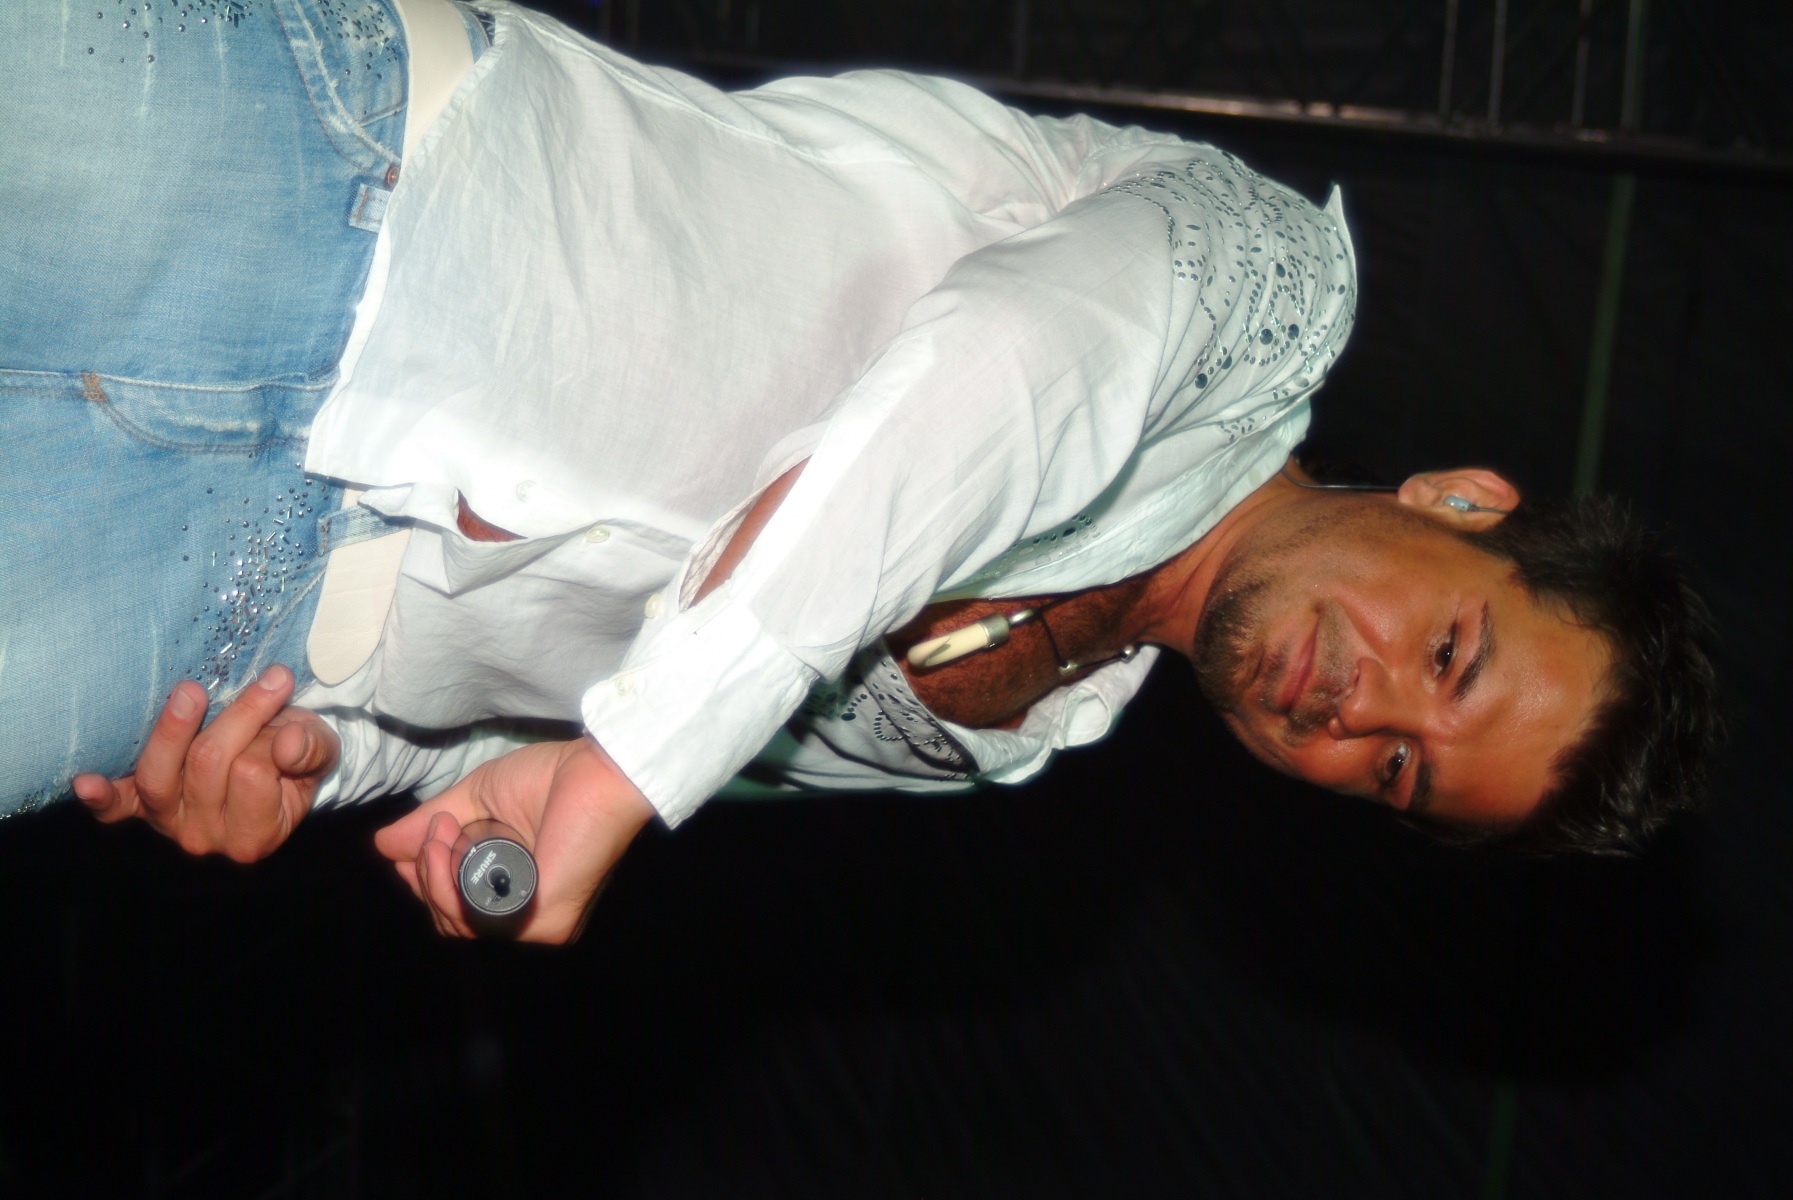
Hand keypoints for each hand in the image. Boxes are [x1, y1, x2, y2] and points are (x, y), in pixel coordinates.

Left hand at [71, 665, 338, 862]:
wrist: (272, 764)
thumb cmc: (294, 756)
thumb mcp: (319, 751)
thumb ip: (312, 749)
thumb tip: (290, 743)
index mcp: (254, 836)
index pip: (251, 773)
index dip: (270, 737)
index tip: (289, 722)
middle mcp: (205, 838)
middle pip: (206, 764)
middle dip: (238, 717)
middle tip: (270, 683)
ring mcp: (167, 822)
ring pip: (159, 774)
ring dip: (173, 729)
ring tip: (192, 691)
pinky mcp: (138, 806)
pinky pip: (115, 806)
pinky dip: (102, 795)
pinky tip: (86, 782)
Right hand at [374, 737, 655, 942]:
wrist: (595, 769)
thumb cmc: (549, 778)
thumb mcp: (474, 800)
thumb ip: (430, 826)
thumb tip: (381, 846)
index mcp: (515, 894)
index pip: (456, 911)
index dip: (425, 881)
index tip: (416, 840)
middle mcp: (527, 917)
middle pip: (449, 921)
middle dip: (426, 875)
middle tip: (434, 828)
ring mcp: (536, 924)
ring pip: (456, 923)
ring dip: (434, 873)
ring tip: (442, 828)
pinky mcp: (542, 919)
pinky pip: (474, 918)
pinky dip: (449, 882)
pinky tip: (449, 845)